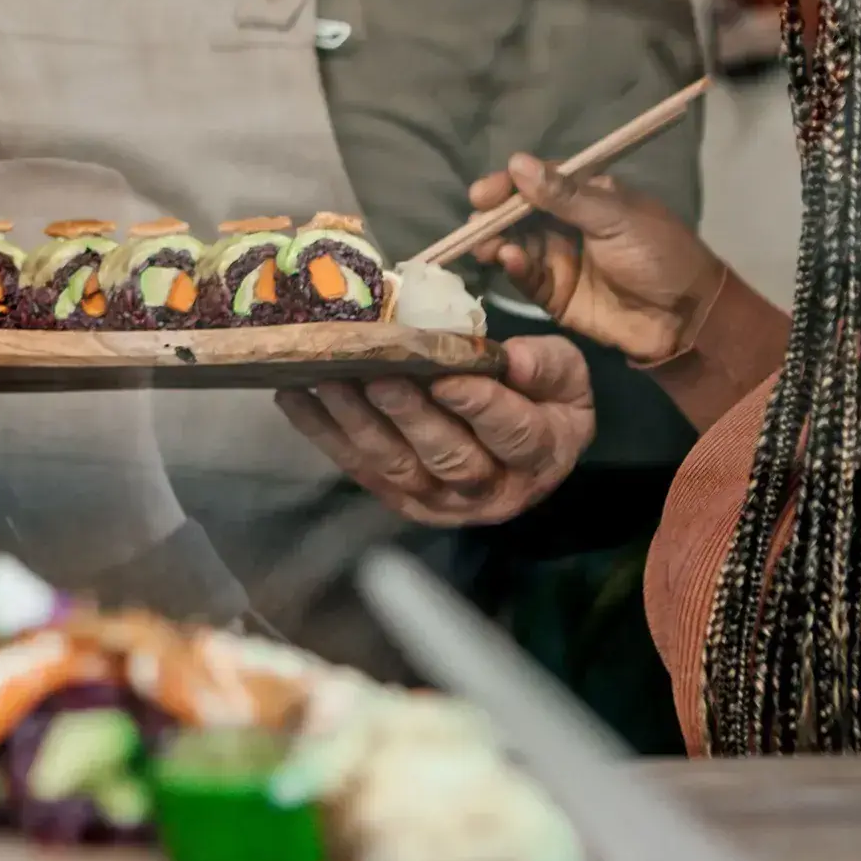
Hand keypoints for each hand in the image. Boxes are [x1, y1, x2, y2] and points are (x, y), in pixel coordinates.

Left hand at [277, 338, 595, 526]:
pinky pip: (357, 466)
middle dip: (410, 416)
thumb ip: (547, 366)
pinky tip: (294, 397)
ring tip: (328, 380)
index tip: (449, 377)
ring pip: (395, 466)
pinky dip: (323, 433)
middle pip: (448, 458)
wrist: (522, 445)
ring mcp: (436, 500)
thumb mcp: (566, 378)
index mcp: (537, 456)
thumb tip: (516, 360)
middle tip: (379, 376)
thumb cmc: (542, 401)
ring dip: (357, 422)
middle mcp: (486, 490)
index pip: (511, 434)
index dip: (480, 406)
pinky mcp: (396, 496)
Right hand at [467, 157, 728, 366]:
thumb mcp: (615, 216)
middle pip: (519, 214)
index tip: (484, 193)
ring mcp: (561, 260)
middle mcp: (568, 225)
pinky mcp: (556, 295)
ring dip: (497, 242)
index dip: (510, 184)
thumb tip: (517, 162)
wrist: (685, 317)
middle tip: (476, 221)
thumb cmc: (658, 254)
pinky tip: (510, 261)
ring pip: (516, 245)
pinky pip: (527, 278)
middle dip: (494, 216)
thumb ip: (565, 195)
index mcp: (588, 196)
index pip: (539, 181)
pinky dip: (514, 268)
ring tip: (486, 245)